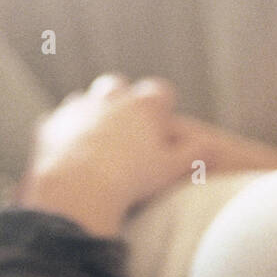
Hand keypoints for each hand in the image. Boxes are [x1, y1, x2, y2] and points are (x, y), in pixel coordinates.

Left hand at [16, 74, 276, 236]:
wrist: (78, 188)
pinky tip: (69, 151)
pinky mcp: (49, 125)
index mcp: (144, 104)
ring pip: (88, 101)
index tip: (163, 124)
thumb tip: (228, 146)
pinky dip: (65, 133)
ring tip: (98, 141)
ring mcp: (77, 108)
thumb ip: (199, 154)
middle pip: (120, 88)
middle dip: (126, 104)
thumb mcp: (175, 169)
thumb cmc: (133, 181)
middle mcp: (109, 97)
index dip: (163, 110)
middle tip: (130, 130)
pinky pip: (59, 122)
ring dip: (94, 115)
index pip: (160, 94)